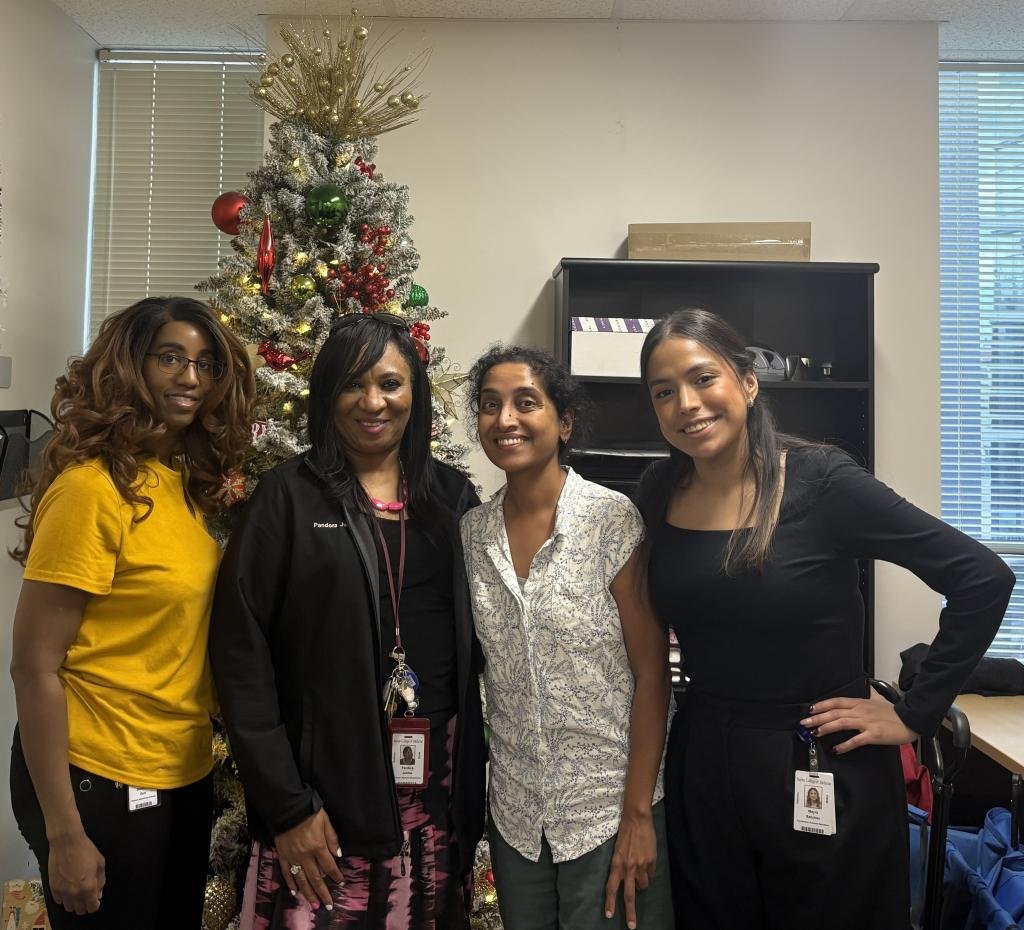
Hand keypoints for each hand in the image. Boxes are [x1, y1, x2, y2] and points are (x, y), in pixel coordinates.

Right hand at [48, 832, 104, 914]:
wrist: (66, 842)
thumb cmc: (86, 850)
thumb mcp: (100, 863)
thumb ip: (101, 881)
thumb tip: (99, 893)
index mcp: (88, 887)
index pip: (92, 907)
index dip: (95, 904)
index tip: (96, 900)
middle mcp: (74, 893)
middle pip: (80, 910)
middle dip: (85, 905)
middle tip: (87, 896)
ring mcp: (62, 891)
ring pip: (68, 908)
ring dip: (74, 903)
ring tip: (77, 893)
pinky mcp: (52, 888)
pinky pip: (58, 901)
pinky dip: (64, 898)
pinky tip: (68, 889)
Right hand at [275, 810, 342, 908]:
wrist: (287, 808)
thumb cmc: (309, 812)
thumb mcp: (326, 821)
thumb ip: (332, 838)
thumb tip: (338, 854)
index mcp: (318, 846)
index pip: (329, 866)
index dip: (336, 875)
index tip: (340, 882)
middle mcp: (305, 856)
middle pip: (316, 878)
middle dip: (323, 893)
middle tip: (328, 905)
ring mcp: (293, 857)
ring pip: (301, 880)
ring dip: (308, 894)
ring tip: (314, 905)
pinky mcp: (283, 856)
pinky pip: (287, 873)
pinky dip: (291, 884)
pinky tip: (295, 892)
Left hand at [604, 809, 656, 928]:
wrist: (637, 819)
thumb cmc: (625, 833)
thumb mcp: (618, 850)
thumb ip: (621, 865)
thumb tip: (628, 878)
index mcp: (616, 864)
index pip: (611, 887)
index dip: (610, 902)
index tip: (609, 915)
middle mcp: (628, 868)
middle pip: (629, 895)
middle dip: (630, 912)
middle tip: (632, 926)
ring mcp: (641, 866)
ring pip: (643, 885)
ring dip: (642, 882)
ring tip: (640, 869)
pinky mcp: (651, 862)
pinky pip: (651, 874)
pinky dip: (649, 871)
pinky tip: (647, 860)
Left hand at [801, 688, 918, 754]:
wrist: (911, 720)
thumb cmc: (895, 712)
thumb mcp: (879, 699)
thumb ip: (871, 693)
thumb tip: (867, 686)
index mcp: (860, 702)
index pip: (836, 701)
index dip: (822, 705)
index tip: (811, 709)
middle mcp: (860, 711)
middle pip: (835, 712)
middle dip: (818, 717)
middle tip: (804, 723)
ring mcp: (866, 722)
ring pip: (841, 723)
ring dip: (826, 728)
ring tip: (815, 733)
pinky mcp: (873, 735)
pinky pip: (855, 740)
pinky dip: (844, 745)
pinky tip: (835, 749)